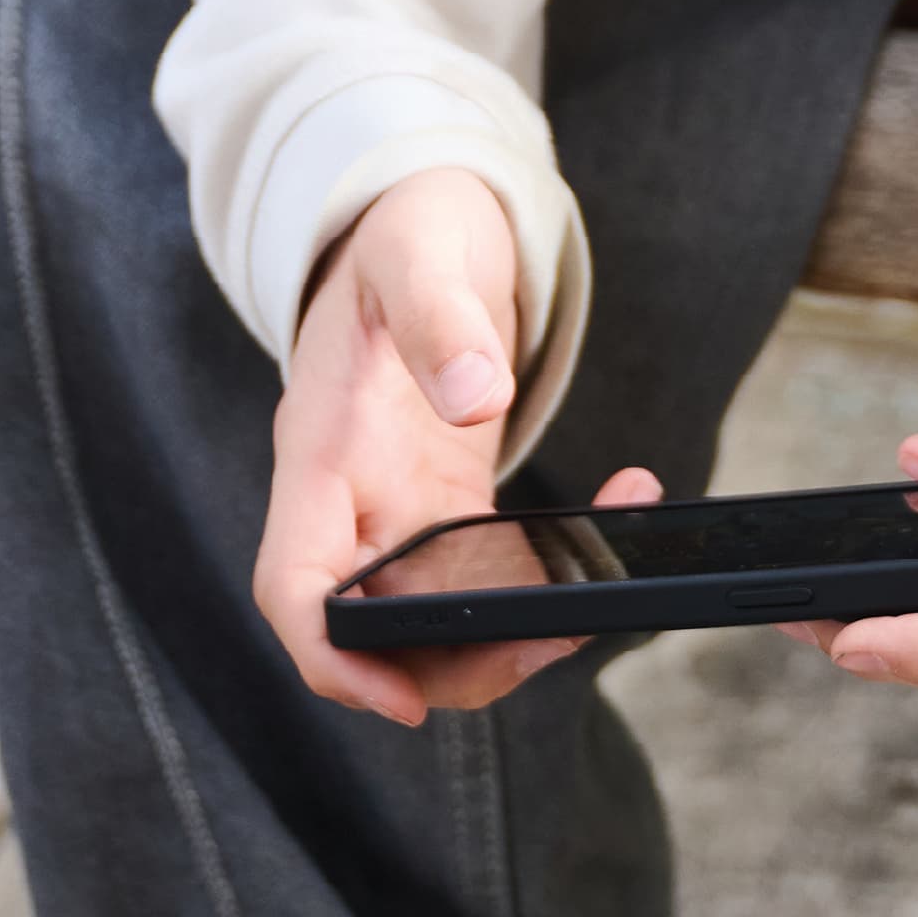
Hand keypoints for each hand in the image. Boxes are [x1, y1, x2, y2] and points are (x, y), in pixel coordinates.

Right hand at [252, 167, 651, 723]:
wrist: (419, 219)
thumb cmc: (406, 232)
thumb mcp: (419, 254)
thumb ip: (442, 320)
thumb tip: (477, 398)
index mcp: (319, 449)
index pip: (293, 584)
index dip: (332, 656)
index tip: (395, 697)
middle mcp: (348, 496)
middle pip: (373, 627)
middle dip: (454, 661)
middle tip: (558, 640)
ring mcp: (397, 505)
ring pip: (436, 616)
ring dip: (515, 628)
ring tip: (605, 589)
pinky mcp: (447, 501)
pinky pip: (491, 568)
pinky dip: (552, 568)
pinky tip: (624, 505)